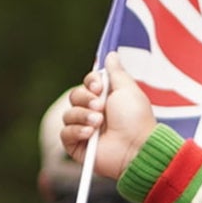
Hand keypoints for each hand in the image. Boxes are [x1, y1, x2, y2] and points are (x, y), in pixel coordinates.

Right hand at [62, 62, 156, 181]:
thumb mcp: (128, 90)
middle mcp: (94, 113)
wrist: (136, 147)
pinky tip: (90, 134)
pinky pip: (65, 132)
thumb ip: (117, 72)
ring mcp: (85, 130)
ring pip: (68, 114)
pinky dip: (77, 131)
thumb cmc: (136, 120)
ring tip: (99, 122)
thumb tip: (111, 54)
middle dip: (86, 99)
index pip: (86, 84)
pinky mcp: (78, 146)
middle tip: (101, 107)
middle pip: (74, 96)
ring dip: (83, 116)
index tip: (100, 87)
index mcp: (106, 100)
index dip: (90, 82)